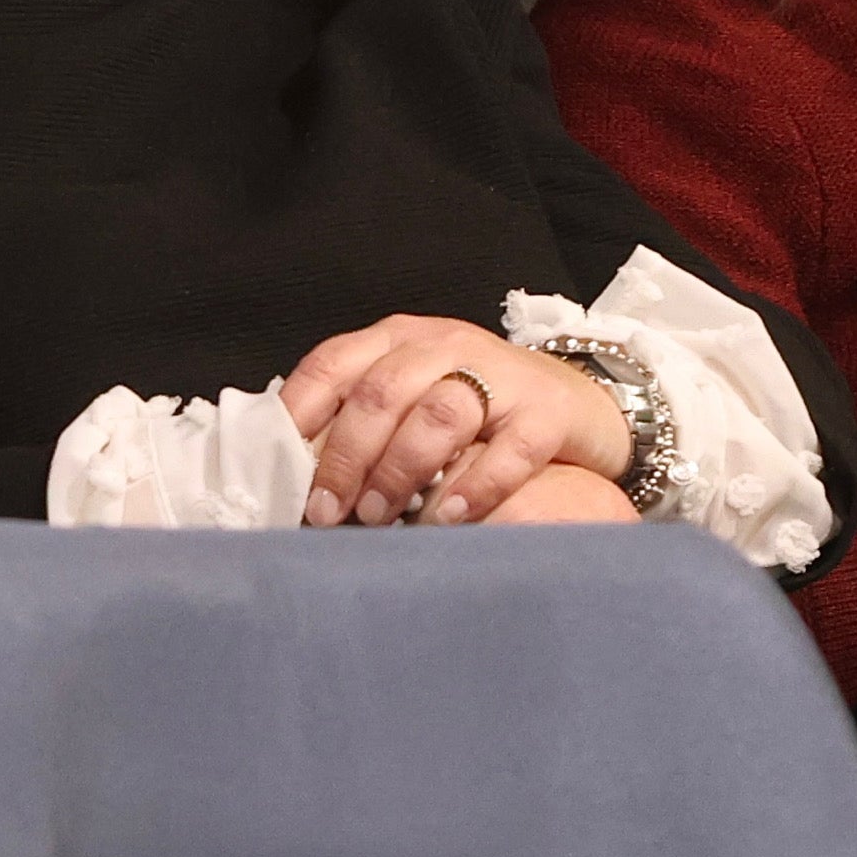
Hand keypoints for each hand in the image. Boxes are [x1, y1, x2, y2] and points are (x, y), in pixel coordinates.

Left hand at [282, 314, 631, 529]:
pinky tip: (452, 517)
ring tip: (381, 517)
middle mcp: (443, 346)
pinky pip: (508, 449)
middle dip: (346, 456)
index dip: (300, 417)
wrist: (577, 397)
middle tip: (328, 512)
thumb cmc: (476, 406)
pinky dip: (476, 486)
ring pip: (437, 414)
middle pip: (380, 392)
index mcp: (397, 339)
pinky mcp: (545, 411)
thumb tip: (293, 473)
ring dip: (400, 470)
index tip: (279, 471)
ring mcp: (498, 375)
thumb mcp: (411, 396)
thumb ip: (359, 419)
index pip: (333, 364)